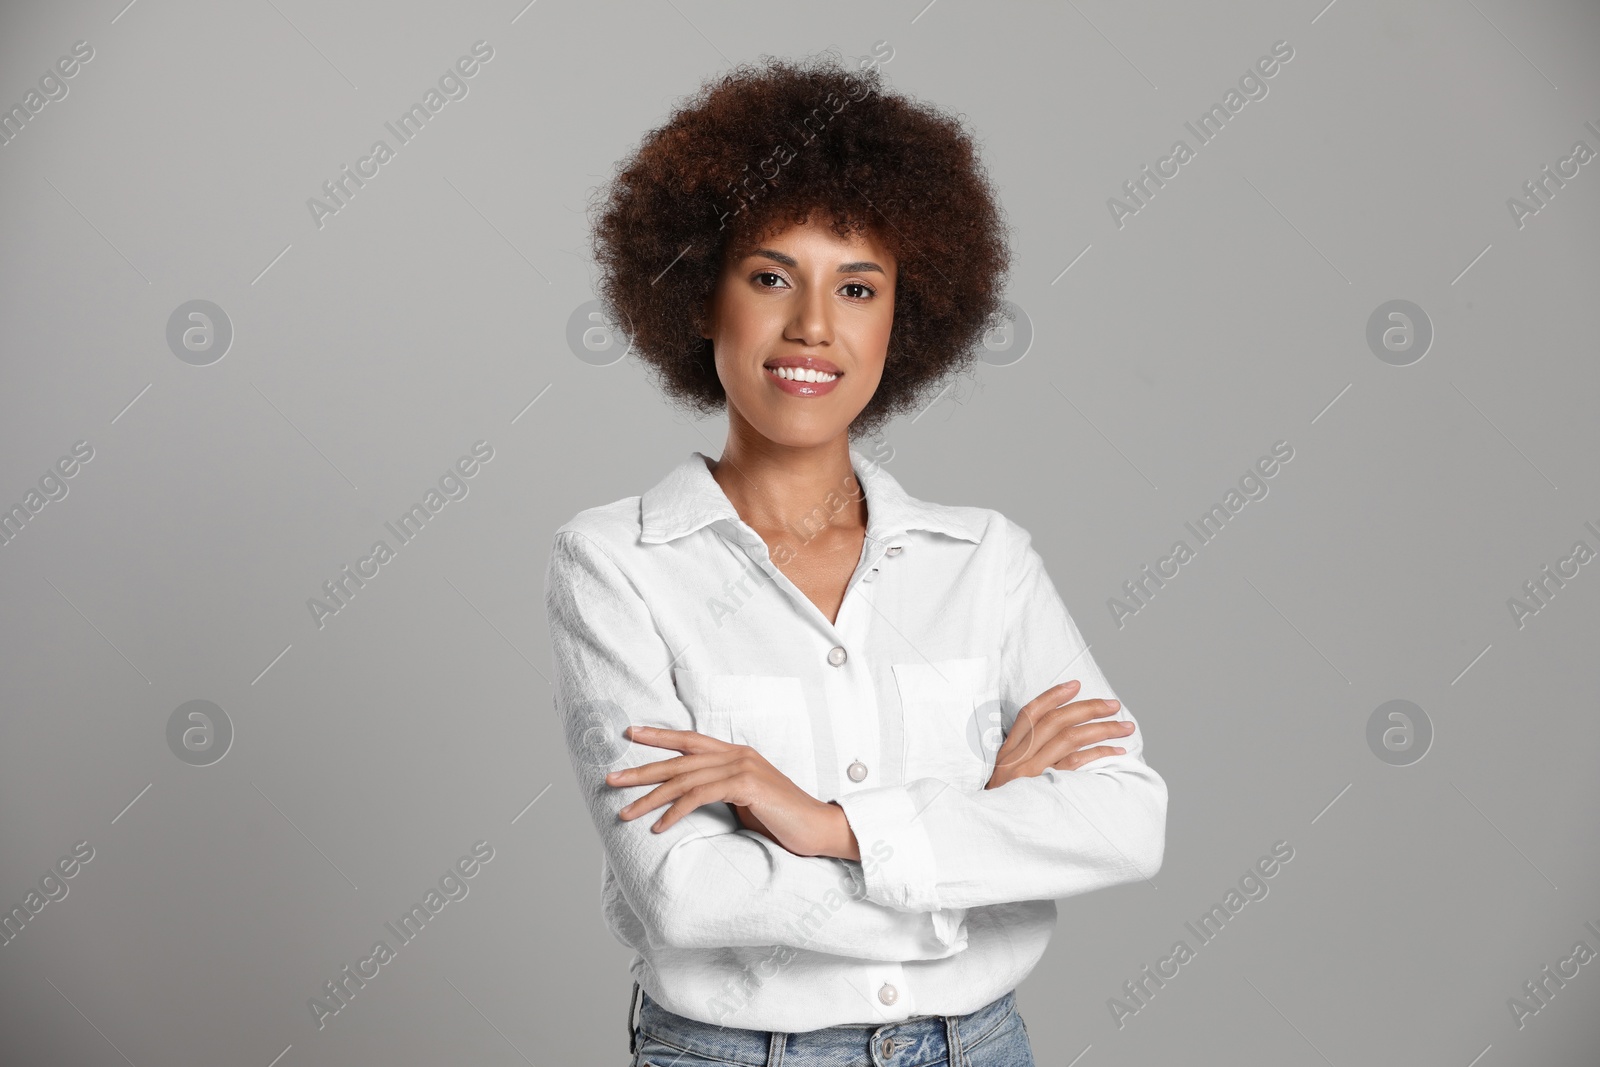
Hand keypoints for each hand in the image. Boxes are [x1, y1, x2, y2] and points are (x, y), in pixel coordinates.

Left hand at [606, 725, 853, 857]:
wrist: (819, 828)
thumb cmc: (783, 819)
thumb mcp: (746, 800)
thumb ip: (722, 791)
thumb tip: (690, 799)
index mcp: (736, 754)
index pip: (690, 740)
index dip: (659, 736)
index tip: (630, 733)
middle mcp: (737, 754)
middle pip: (679, 760)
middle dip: (641, 770)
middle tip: (610, 779)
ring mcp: (742, 767)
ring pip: (684, 779)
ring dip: (650, 797)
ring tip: (625, 811)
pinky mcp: (747, 786)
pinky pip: (701, 796)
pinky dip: (676, 811)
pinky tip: (659, 826)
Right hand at [984, 679, 1133, 789]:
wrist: (993, 831)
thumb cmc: (1006, 802)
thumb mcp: (1006, 775)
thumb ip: (1025, 755)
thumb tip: (1060, 737)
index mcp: (1009, 750)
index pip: (1030, 713)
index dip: (1053, 696)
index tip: (1076, 685)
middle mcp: (1018, 757)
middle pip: (1055, 722)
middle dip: (1088, 708)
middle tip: (1113, 705)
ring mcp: (1032, 773)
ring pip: (1070, 738)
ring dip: (1101, 729)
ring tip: (1124, 727)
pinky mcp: (1046, 789)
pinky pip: (1076, 764)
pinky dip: (1098, 754)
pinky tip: (1116, 751)